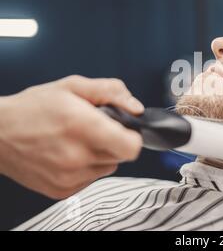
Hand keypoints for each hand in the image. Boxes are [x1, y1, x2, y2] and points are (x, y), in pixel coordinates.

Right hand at [0, 75, 143, 198]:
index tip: (125, 130)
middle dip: (114, 141)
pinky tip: (68, 154)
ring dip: (101, 155)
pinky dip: (87, 167)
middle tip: (93, 129)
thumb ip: (111, 91)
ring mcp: (69, 177)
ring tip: (78, 140)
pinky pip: (91, 178)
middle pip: (121, 156)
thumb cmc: (33, 108)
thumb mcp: (73, 86)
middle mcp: (77, 156)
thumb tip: (136, 108)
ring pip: (108, 167)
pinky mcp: (62, 190)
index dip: (133, 137)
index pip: (131, 147)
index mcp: (82, 126)